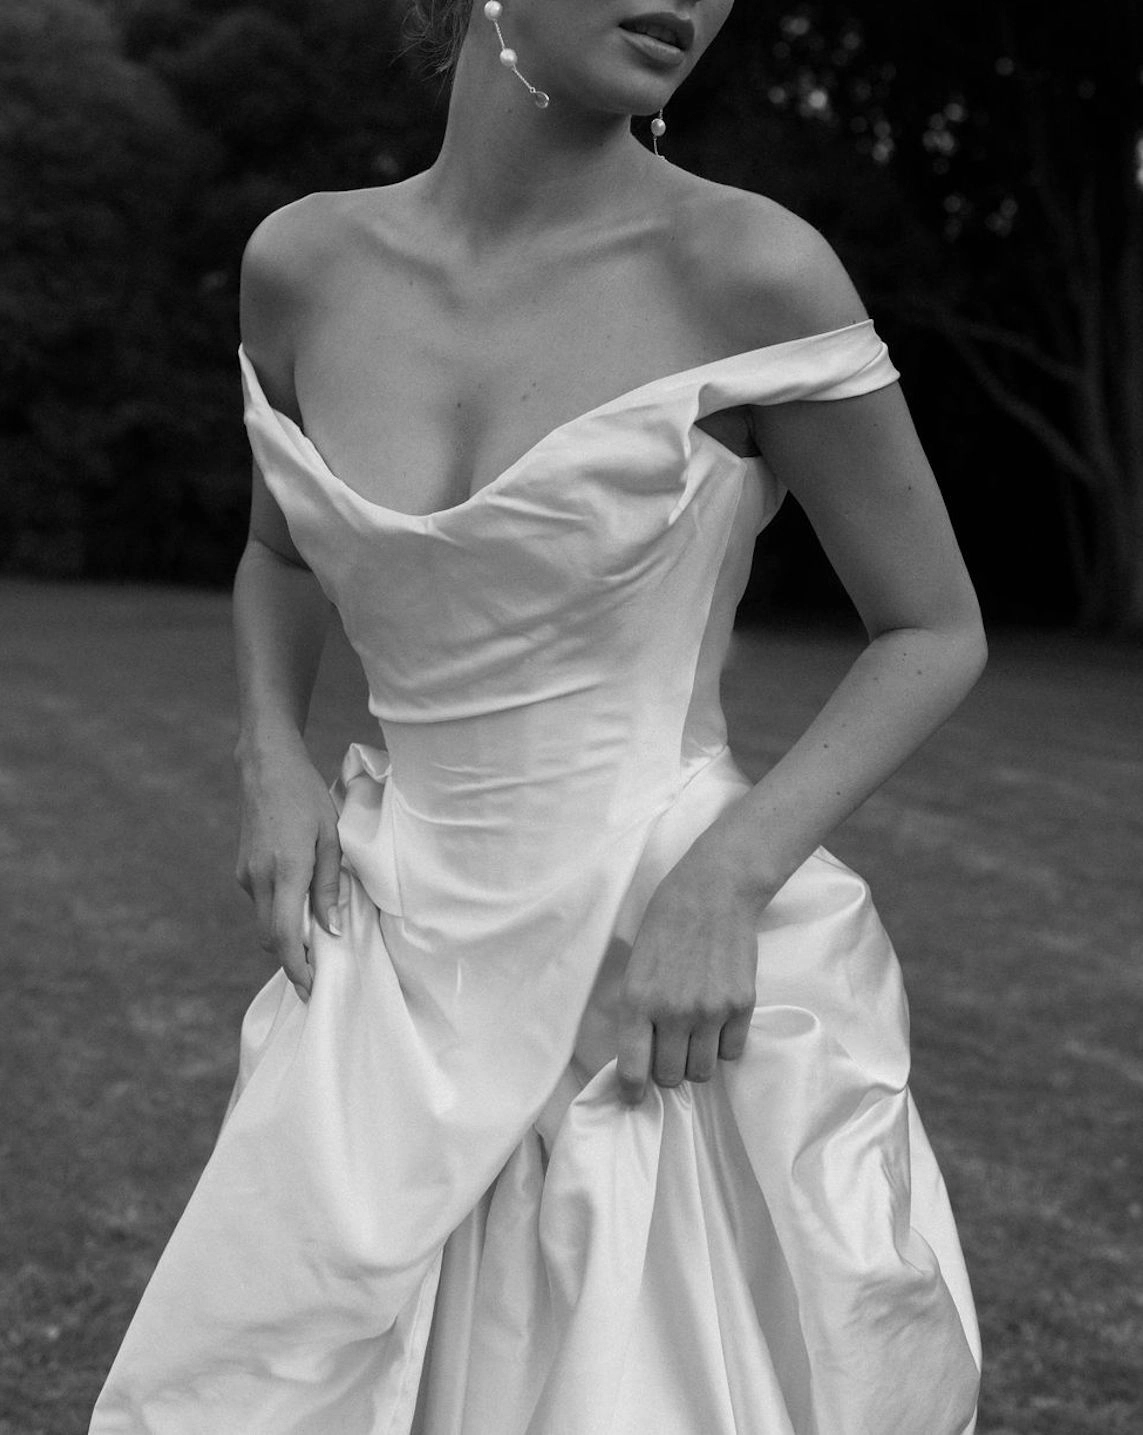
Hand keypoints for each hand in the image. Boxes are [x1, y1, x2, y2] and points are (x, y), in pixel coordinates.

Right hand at [234, 735, 342, 997]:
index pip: (283, 935)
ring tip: (315, 934)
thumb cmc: (307, 798)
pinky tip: (300, 899)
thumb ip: (329, 887)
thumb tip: (330, 930)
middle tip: (317, 972)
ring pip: (264, 921)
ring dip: (285, 933)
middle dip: (290, 959)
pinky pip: (261, 902)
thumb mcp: (331, 839)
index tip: (310, 989)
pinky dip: (278, 910)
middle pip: (269, 937)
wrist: (266, 768)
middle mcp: (259, 878)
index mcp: (286, 871)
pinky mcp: (241, 869)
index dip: (295, 967)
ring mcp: (245, 874)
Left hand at [616, 843, 762, 1104]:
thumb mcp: (636, 965)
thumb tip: (640, 1054)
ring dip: (696, 1060)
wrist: (714, 892)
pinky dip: (723, 1045)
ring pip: (702, 1070)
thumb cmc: (666, 923)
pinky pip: (732, 1051)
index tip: (634, 1098)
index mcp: (638, 1001)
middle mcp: (673, 1013)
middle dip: (667, 1070)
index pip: (633, 1069)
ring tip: (694, 1036)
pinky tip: (717, 1023)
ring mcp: (711, 1011)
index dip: (632, 1091)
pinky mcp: (742, 1005)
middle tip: (669, 1051)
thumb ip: (637, 1010)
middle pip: (671, 1077)